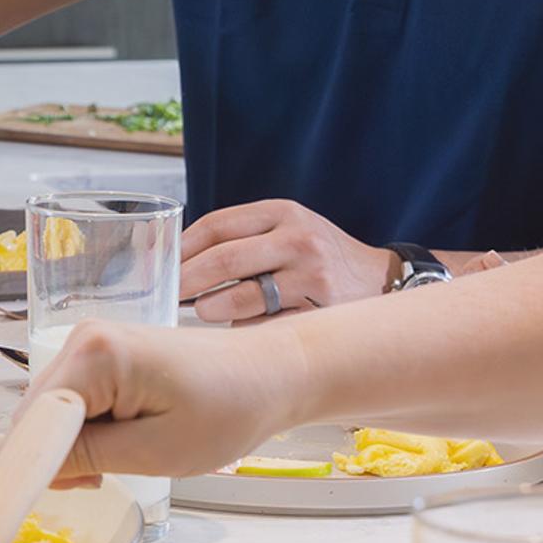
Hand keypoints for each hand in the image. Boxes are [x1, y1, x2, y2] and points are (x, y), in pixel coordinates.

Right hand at [19, 318, 298, 485]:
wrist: (270, 375)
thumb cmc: (228, 409)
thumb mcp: (156, 451)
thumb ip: (86, 459)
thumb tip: (25, 473)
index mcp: (94, 354)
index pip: (32, 421)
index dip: (14, 466)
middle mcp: (81, 339)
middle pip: (35, 416)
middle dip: (52, 459)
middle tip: (98, 485)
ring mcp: (90, 344)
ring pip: (51, 414)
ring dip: (71, 449)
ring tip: (120, 465)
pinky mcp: (102, 356)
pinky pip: (72, 404)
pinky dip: (85, 434)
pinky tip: (118, 446)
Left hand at [177, 197, 388, 322]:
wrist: (381, 279)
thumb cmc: (321, 257)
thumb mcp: (288, 230)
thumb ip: (244, 238)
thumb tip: (181, 259)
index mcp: (282, 213)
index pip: (218, 225)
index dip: (183, 246)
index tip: (161, 263)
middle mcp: (297, 239)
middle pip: (224, 259)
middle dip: (186, 279)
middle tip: (167, 293)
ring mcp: (310, 276)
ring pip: (243, 295)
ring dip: (211, 307)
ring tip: (200, 311)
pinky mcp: (319, 310)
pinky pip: (267, 324)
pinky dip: (244, 328)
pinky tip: (235, 329)